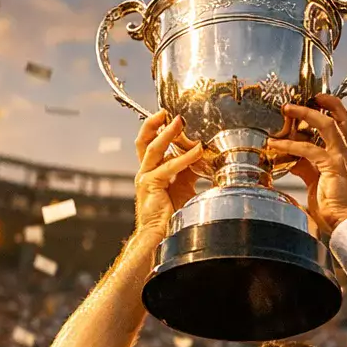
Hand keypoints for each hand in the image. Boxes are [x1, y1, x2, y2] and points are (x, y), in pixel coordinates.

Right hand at [134, 111, 201, 239]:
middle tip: (167, 110)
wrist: (161, 236)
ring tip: (180, 121)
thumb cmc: (172, 215)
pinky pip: (168, 166)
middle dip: (155, 123)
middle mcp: (146, 171)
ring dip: (167, 133)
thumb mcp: (184, 186)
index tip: (171, 114)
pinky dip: (184, 158)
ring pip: (153, 147)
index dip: (159, 127)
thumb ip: (189, 170)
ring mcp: (145, 177)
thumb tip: (202, 155)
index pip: (151, 142)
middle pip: (144, 139)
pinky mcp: (150, 185)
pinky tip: (197, 151)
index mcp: (152, 170)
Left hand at [269, 94, 346, 236]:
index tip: (311, 103)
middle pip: (342, 117)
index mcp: (343, 155)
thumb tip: (289, 158)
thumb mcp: (315, 181)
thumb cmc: (332, 207)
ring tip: (287, 110)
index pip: (339, 125)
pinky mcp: (333, 166)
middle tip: (304, 97)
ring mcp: (341, 157)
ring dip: (306, 114)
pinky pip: (309, 149)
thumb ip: (305, 167)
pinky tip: (275, 145)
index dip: (327, 111)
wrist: (345, 223)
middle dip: (324, 102)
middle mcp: (346, 152)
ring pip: (327, 124)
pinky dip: (290, 144)